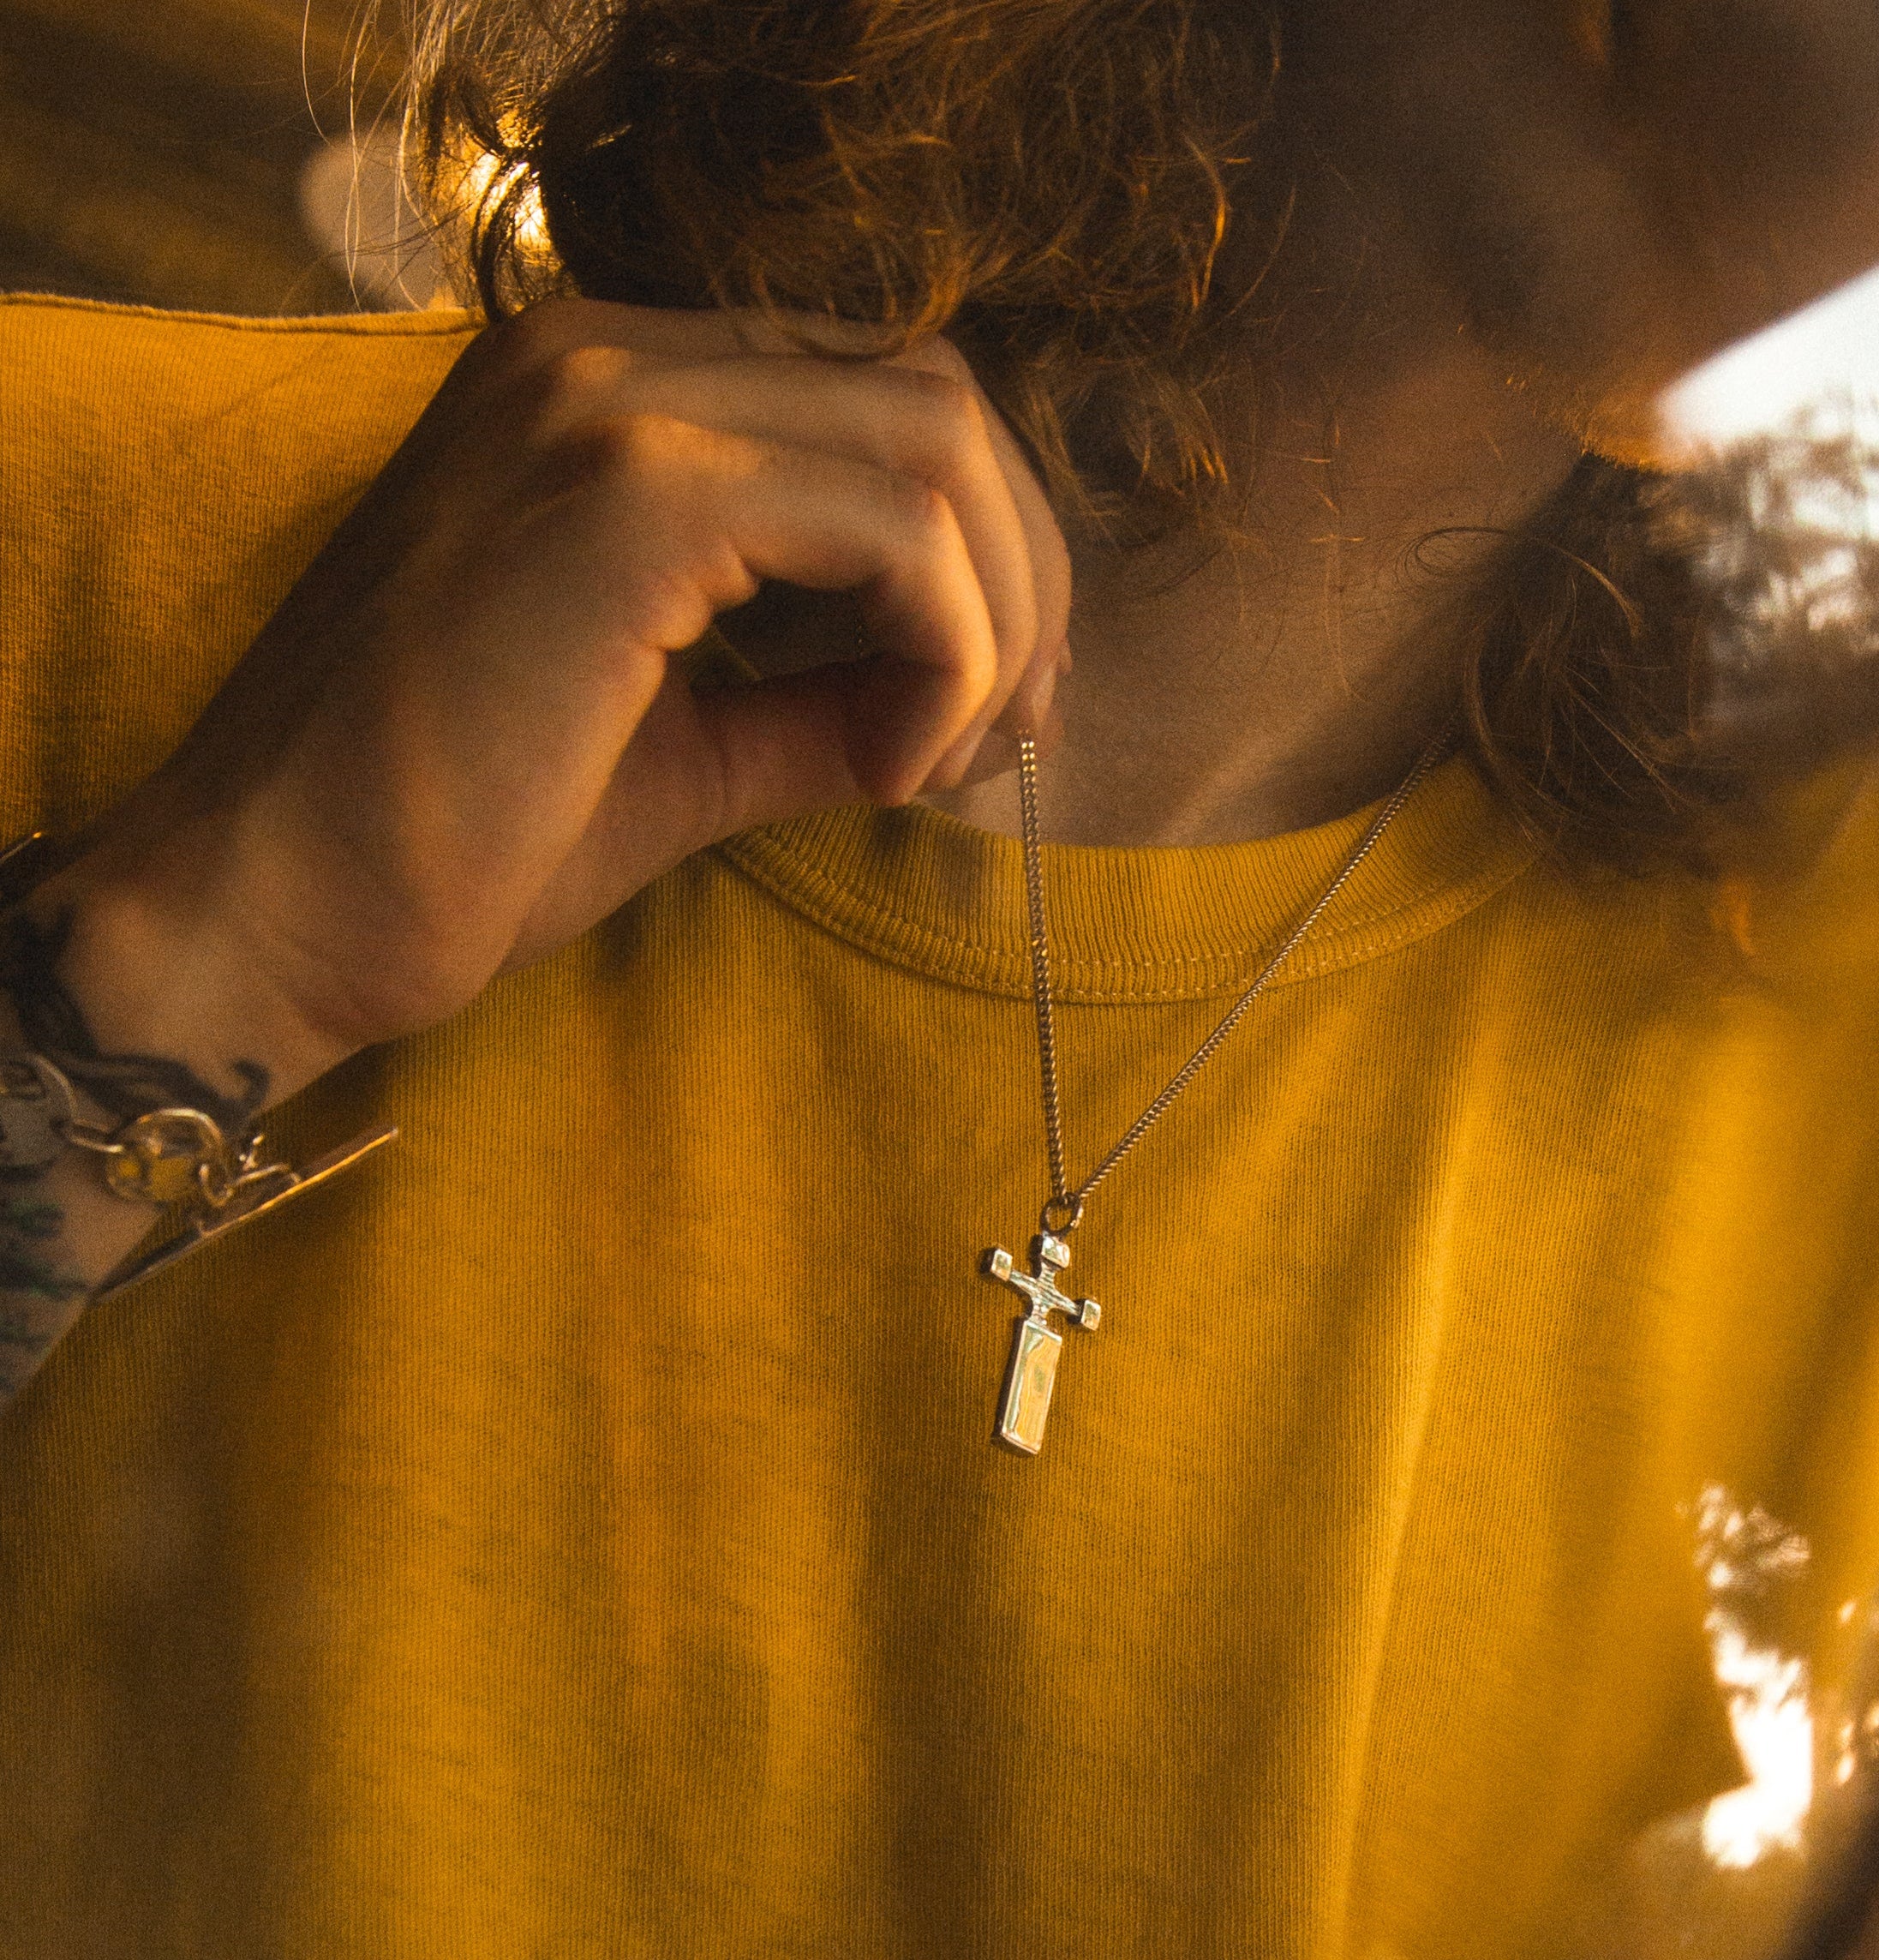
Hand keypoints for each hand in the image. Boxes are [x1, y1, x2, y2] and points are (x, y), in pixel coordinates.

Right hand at [65, 297, 1072, 1068]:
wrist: (269, 912)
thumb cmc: (448, 844)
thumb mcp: (681, 747)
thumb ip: (819, 689)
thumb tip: (974, 692)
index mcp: (597, 390)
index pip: (868, 401)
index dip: (976, 550)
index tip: (989, 707)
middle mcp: (600, 353)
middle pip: (930, 398)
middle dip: (1021, 574)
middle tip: (1012, 737)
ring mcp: (609, 403)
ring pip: (936, 447)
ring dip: (1000, 618)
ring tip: (952, 761)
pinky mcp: (630, 495)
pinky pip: (898, 535)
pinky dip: (946, 657)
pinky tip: (892, 768)